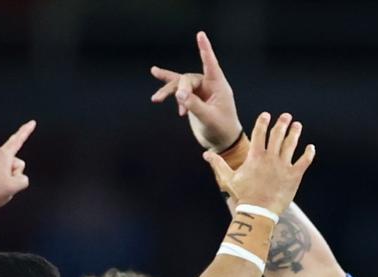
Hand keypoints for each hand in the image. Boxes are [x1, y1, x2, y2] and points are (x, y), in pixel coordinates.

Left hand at [0, 120, 35, 211]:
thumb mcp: (14, 188)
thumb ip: (23, 179)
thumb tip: (19, 178)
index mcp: (3, 155)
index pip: (18, 140)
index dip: (26, 131)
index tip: (32, 122)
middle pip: (15, 162)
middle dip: (14, 174)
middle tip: (4, 186)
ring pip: (5, 169)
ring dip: (5, 179)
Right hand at [150, 31, 241, 150]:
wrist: (221, 141)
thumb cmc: (221, 128)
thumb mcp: (208, 118)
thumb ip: (194, 105)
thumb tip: (178, 94)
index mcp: (218, 85)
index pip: (210, 64)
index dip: (205, 49)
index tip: (200, 35)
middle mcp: (208, 85)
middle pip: (188, 79)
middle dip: (180, 89)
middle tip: (180, 103)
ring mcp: (199, 91)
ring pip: (179, 84)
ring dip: (168, 91)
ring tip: (155, 100)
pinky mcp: (192, 98)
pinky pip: (177, 89)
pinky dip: (168, 89)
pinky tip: (156, 81)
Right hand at [206, 112, 314, 215]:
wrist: (258, 211)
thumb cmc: (243, 195)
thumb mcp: (228, 178)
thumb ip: (218, 164)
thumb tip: (206, 154)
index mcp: (255, 156)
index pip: (259, 133)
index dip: (263, 122)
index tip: (266, 115)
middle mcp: (271, 157)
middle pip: (277, 135)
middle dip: (282, 123)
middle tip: (286, 116)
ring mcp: (284, 166)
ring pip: (291, 144)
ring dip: (295, 133)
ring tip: (297, 125)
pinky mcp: (294, 175)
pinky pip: (304, 161)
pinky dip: (308, 153)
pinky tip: (310, 148)